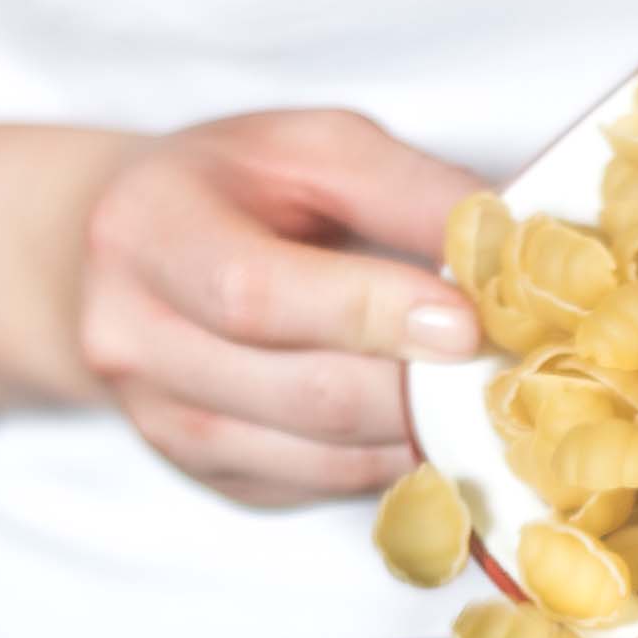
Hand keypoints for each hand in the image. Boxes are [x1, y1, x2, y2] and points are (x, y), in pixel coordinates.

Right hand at [77, 110, 484, 506]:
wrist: (133, 259)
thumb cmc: (235, 191)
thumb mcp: (312, 149)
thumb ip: (406, 189)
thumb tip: (504, 249)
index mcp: (149, 232)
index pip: (255, 294)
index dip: (369, 313)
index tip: (462, 320)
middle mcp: (135, 341)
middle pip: (308, 395)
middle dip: (422, 385)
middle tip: (502, 363)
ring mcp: (168, 427)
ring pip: (328, 461)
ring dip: (421, 434)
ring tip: (477, 392)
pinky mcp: (216, 480)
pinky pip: (329, 488)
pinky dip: (396, 461)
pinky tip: (427, 421)